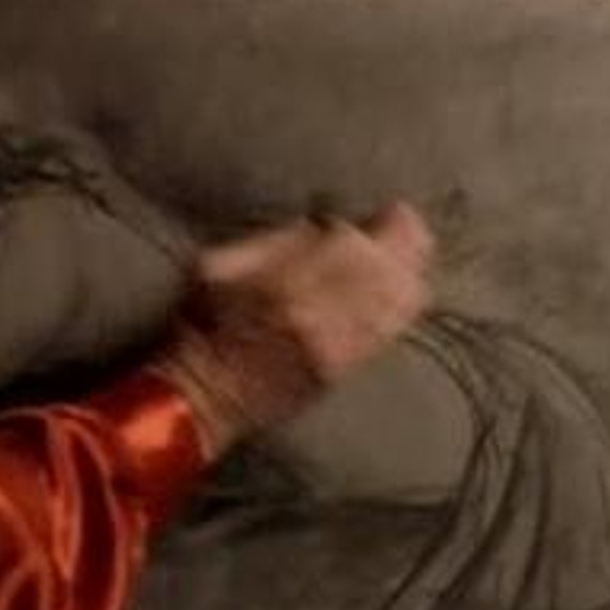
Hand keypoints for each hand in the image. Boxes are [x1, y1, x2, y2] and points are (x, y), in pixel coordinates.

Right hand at [153, 202, 433, 457]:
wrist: (203, 397)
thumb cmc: (202, 326)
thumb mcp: (219, 264)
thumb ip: (276, 241)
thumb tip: (322, 228)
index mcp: (294, 280)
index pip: (363, 242)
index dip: (384, 221)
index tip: (384, 211)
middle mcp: (329, 315)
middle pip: (398, 270)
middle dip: (405, 245)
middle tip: (398, 232)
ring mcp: (343, 346)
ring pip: (404, 303)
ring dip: (406, 276)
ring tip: (397, 263)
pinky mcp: (347, 370)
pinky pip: (391, 332)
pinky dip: (398, 308)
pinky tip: (390, 298)